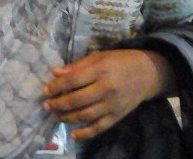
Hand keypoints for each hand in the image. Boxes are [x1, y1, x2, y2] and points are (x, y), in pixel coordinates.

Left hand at [42, 49, 173, 140]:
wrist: (148, 74)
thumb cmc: (120, 61)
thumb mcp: (99, 57)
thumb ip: (77, 66)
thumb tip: (55, 72)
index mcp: (100, 70)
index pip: (73, 80)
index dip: (56, 86)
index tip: (45, 90)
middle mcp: (106, 88)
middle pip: (77, 100)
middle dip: (58, 104)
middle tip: (46, 106)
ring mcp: (112, 105)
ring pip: (85, 115)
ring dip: (67, 118)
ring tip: (56, 116)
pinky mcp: (118, 116)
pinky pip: (100, 127)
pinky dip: (86, 133)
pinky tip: (74, 134)